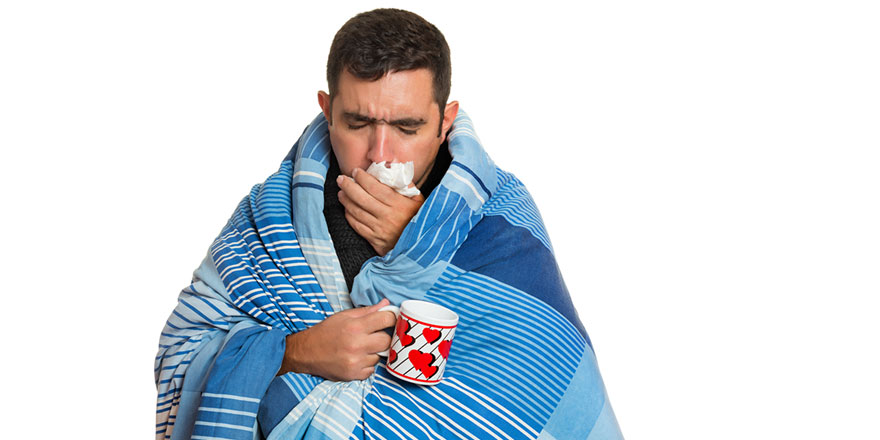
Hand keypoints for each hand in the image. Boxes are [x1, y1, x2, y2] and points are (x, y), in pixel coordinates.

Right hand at [278, 299, 395, 380]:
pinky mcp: (354, 375)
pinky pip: (372, 369)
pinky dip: (367, 364)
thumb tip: (386, 304)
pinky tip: (356, 358)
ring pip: (380, 356)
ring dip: (374, 352)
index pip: (386, 319)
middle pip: (387, 341)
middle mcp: (357, 345)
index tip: (390, 319)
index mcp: (355, 326)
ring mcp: (356, 362)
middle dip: (384, 337)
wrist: (306, 353)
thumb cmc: (325, 332)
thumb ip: (367, 311)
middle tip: (375, 335)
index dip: (391, 318)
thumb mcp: (344, 316)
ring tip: (361, 347)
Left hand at [337, 168, 424, 255]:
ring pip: (357, 212)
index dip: (362, 178)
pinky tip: (347, 208)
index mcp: (399, 205)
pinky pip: (357, 226)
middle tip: (341, 179)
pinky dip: (349, 216)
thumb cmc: (419, 218)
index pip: (375, 188)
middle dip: (349, 186)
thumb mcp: (418, 199)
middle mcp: (388, 217)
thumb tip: (391, 168)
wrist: (422, 245)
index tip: (356, 171)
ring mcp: (380, 231)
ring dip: (346, 200)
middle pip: (362, 199)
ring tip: (341, 192)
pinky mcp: (376, 242)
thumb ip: (406, 183)